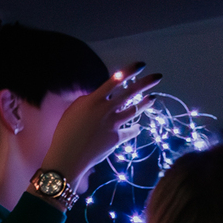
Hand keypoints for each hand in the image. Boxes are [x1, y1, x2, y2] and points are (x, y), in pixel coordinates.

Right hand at [43, 63, 162, 184]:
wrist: (67, 157)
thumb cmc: (64, 133)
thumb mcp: (72, 112)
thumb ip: (87, 101)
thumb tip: (98, 96)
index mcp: (93, 100)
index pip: (115, 80)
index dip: (129, 71)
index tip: (141, 65)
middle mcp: (106, 110)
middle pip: (130, 93)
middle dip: (146, 83)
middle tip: (158, 77)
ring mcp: (113, 124)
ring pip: (134, 110)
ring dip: (145, 103)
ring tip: (152, 99)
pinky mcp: (117, 138)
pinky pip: (130, 132)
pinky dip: (134, 129)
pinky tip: (138, 128)